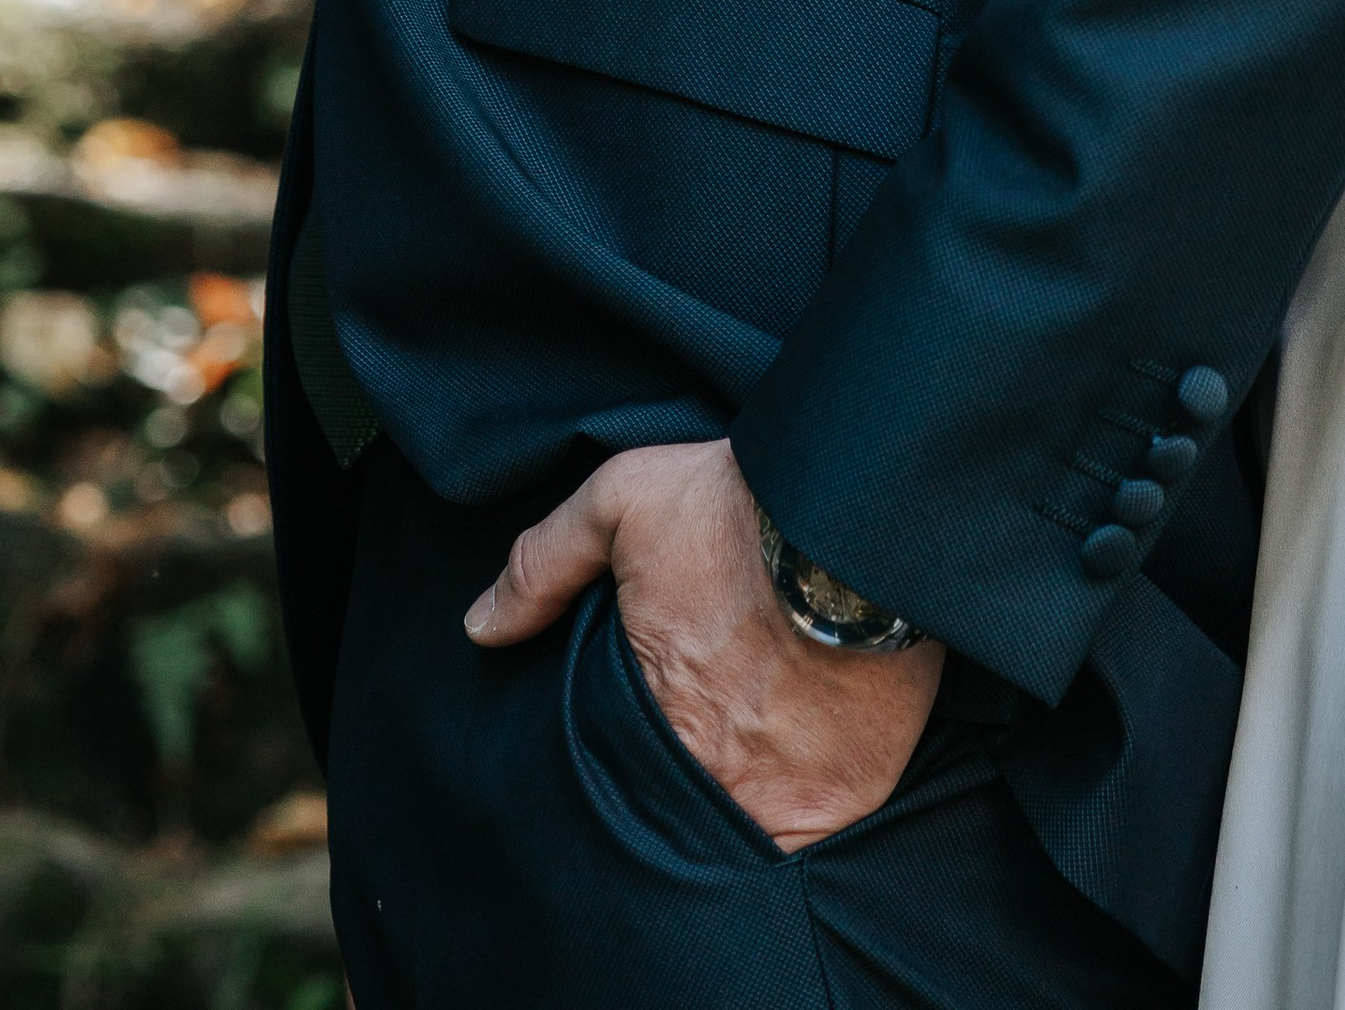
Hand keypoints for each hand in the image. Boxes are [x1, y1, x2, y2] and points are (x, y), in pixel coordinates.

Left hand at [465, 437, 944, 848]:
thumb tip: (481, 627)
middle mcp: (717, 776)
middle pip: (680, 825)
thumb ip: (544, 564)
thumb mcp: (623, 501)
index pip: (615, 789)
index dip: (618, 782)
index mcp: (655, 720)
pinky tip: (790, 795)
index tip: (623, 768)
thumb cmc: (741, 505)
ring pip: (746, 843)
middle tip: (679, 780)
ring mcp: (791, 792)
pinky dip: (801, 825)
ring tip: (732, 796)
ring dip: (736, 824)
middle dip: (673, 812)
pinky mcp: (857, 787)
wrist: (863, 511)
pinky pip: (818, 840)